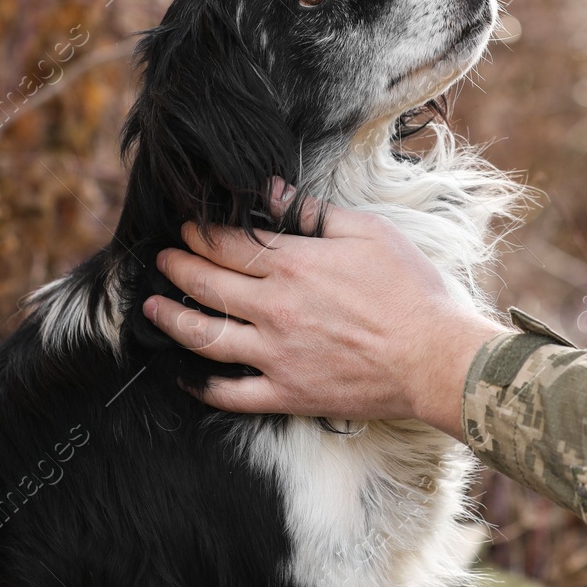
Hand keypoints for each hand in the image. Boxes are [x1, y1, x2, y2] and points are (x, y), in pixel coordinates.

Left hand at [144, 181, 507, 437]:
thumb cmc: (411, 290)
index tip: (186, 229)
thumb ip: (313, 214)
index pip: (228, 244)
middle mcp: (276, 308)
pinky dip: (200, 386)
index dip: (200, 235)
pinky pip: (230, 394)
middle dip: (176, 267)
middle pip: (207, 284)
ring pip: (205, 336)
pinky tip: (183, 376)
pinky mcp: (288, 393)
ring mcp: (277, 354)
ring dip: (171, 319)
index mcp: (295, 265)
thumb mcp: (368, 232)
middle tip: (161, 259)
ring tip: (150, 307)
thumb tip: (272, 192)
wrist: (435, 357)